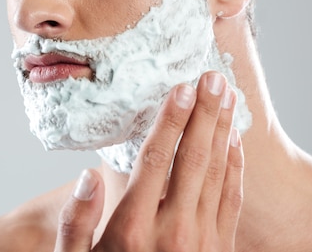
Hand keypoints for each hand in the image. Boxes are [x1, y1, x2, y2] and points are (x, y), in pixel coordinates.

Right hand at [54, 71, 243, 251]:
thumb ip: (76, 223)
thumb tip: (89, 176)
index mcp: (132, 230)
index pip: (155, 160)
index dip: (170, 120)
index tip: (182, 88)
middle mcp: (172, 231)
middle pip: (192, 158)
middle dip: (204, 114)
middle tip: (214, 77)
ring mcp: (202, 242)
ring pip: (217, 174)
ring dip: (223, 132)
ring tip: (227, 98)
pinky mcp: (220, 249)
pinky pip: (233, 200)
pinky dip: (235, 167)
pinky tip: (234, 142)